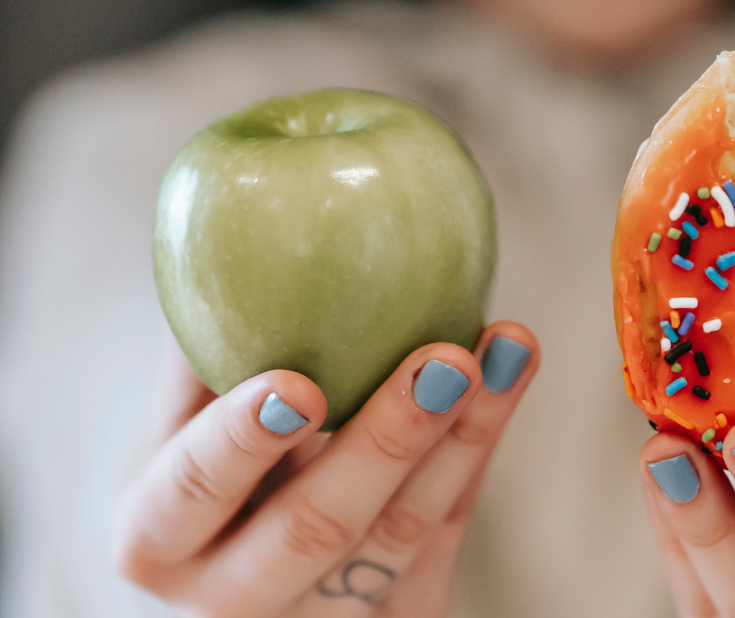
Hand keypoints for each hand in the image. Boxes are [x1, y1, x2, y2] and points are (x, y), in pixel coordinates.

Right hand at [113, 322, 538, 616]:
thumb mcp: (184, 421)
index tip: (299, 383)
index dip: (241, 441)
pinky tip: (506, 380)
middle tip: (445, 362)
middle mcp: (231, 599)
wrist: (242, 562)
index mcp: (159, 538)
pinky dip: (476, 453)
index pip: (194, 492)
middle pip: (316, 531)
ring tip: (508, 351)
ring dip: (463, 439)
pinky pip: (444, 534)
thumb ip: (204, 350)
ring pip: (401, 538)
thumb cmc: (208, 466)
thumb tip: (230, 222)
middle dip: (388, 443)